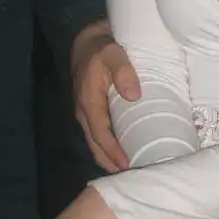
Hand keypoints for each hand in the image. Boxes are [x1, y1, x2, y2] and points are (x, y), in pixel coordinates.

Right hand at [71, 19, 138, 171]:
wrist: (88, 40)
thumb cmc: (103, 47)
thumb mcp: (113, 53)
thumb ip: (123, 71)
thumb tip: (133, 95)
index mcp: (89, 102)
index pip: (101, 135)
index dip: (113, 152)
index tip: (128, 165)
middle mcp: (84, 112)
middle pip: (96, 145)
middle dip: (111, 163)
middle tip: (132, 178)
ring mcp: (87, 112)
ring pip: (96, 142)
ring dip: (109, 158)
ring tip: (129, 171)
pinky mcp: (93, 110)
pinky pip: (99, 134)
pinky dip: (109, 147)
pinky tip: (124, 152)